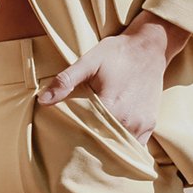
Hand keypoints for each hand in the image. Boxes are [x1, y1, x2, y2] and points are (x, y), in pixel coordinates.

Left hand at [36, 11, 190, 143]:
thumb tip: (42, 100)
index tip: (65, 137)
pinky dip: (123, 145)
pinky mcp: (150, 124)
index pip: (87, 132)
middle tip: (75, 144)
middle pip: (103, 142)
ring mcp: (141, 124)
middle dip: (89, 144)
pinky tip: (112, 141)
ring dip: (107, 146)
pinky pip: (136, 144)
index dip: (75, 136)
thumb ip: (66, 81)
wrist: (150, 47)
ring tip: (93, 143)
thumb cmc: (117, 53)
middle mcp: (128, 120)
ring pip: (120, 146)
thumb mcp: (89, 61)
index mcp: (111, 106)